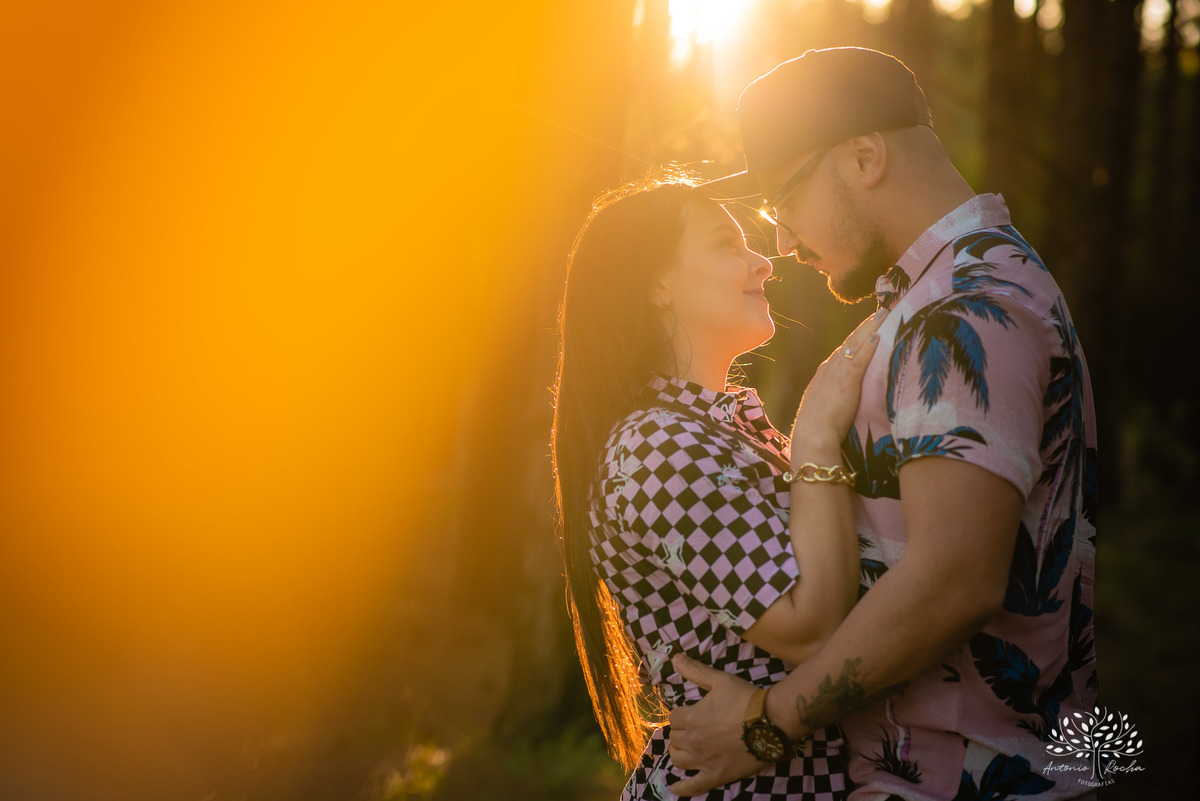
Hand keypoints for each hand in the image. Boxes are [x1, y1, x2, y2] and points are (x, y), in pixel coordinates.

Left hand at [667, 653, 763, 795]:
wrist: (771, 721)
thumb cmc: (745, 699)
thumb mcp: (720, 680)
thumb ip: (696, 670)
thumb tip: (675, 657)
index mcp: (691, 718)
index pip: (674, 718)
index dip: (682, 714)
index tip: (692, 712)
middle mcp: (693, 741)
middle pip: (675, 738)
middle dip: (683, 732)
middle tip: (696, 728)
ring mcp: (703, 761)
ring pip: (679, 759)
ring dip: (681, 753)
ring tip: (689, 749)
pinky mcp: (716, 775)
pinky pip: (693, 786)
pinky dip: (682, 789)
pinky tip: (675, 789)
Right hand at [791, 308, 886, 449]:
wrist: (813, 434)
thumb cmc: (818, 427)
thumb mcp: (824, 405)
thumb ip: (833, 395)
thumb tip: (841, 396)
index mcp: (824, 373)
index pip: (844, 350)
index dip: (857, 337)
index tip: (868, 327)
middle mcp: (830, 367)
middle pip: (851, 341)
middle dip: (866, 326)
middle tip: (881, 311)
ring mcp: (837, 371)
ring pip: (856, 343)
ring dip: (870, 327)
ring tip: (884, 314)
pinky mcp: (846, 379)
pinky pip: (860, 357)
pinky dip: (868, 344)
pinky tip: (878, 334)